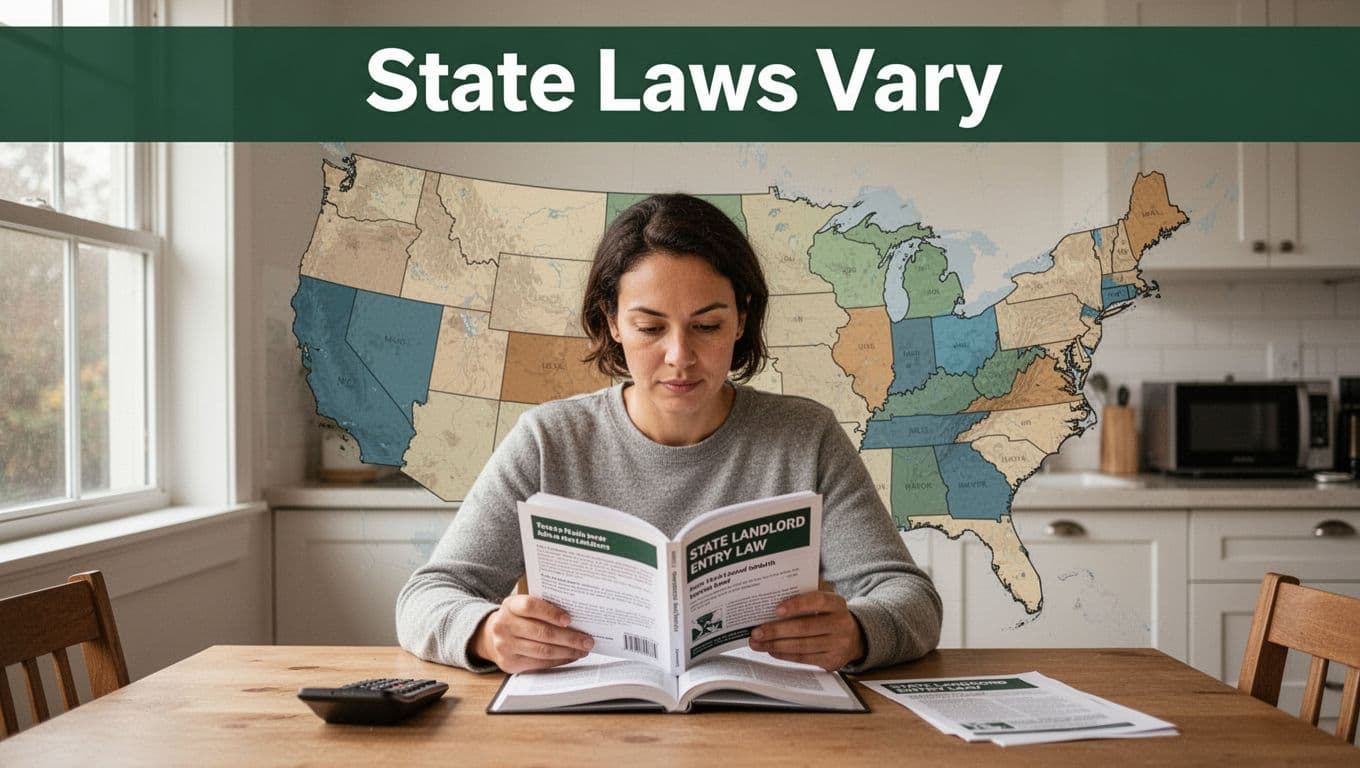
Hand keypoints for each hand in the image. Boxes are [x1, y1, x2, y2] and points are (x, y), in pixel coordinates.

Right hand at [470, 594, 594, 673]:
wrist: (491, 635)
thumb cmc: (517, 617)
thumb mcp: (523, 606)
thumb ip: (544, 607)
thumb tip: (577, 616)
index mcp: (510, 605)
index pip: (530, 606)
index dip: (551, 613)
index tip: (569, 619)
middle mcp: (504, 625)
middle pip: (541, 632)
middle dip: (569, 638)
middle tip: (587, 640)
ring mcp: (505, 646)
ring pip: (542, 651)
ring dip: (567, 651)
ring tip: (583, 649)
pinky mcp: (509, 663)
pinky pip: (539, 663)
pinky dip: (558, 660)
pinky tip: (570, 656)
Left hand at [748, 591, 865, 670]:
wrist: (855, 637)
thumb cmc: (829, 616)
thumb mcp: (825, 605)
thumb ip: (804, 602)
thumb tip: (769, 609)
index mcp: (837, 604)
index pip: (817, 601)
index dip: (797, 605)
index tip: (776, 609)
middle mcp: (840, 624)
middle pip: (805, 627)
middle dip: (776, 630)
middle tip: (756, 631)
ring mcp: (838, 645)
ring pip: (801, 646)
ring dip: (775, 645)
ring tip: (757, 643)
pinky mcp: (832, 661)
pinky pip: (803, 658)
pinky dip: (784, 654)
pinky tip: (771, 650)